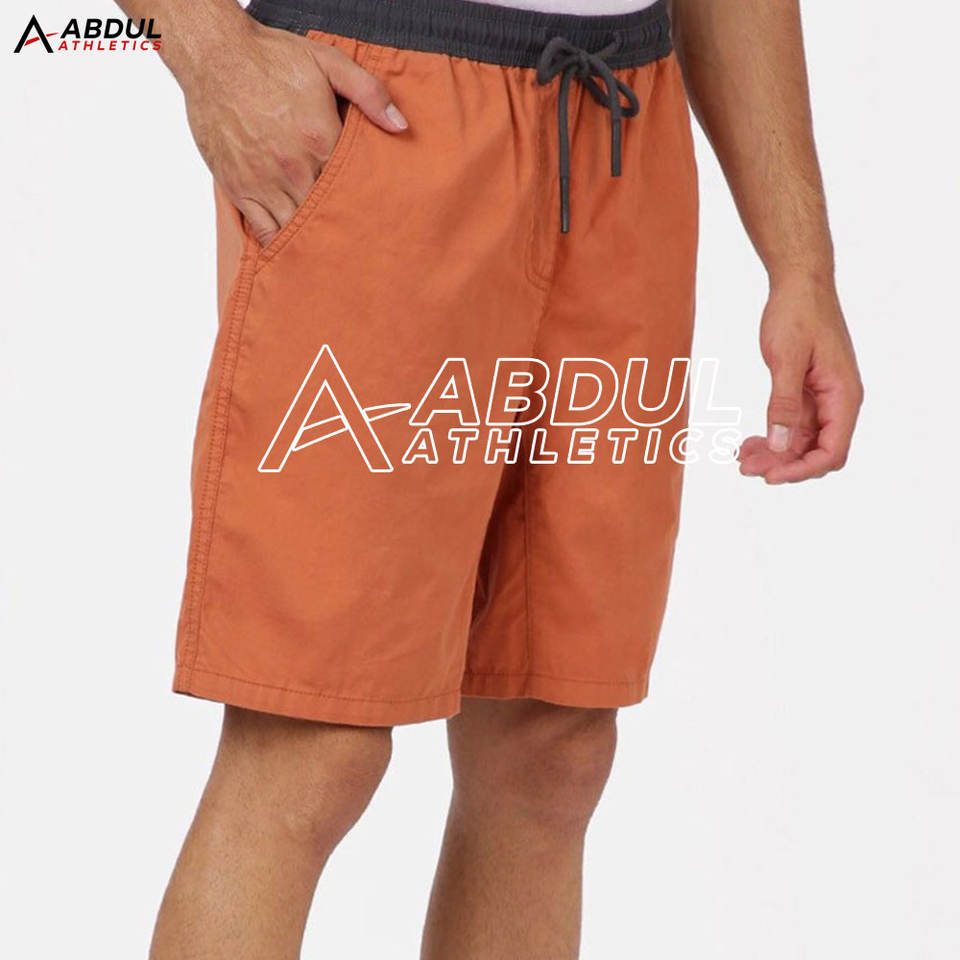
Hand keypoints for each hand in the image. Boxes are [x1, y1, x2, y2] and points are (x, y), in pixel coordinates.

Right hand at [175, 15, 406, 245]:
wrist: (215, 56)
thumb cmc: (271, 59)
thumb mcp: (329, 62)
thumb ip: (369, 93)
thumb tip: (400, 126)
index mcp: (321, 141)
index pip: (354, 187)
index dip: (366, 202)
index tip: (378, 214)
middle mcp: (295, 168)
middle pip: (328, 214)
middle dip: (344, 226)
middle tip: (361, 244)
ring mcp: (265, 181)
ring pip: (298, 227)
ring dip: (315, 240)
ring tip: (332, 252)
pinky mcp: (240, 188)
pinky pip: (263, 229)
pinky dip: (279, 244)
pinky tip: (294, 251)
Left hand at [738, 274, 862, 483]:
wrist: (799, 284)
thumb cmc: (797, 314)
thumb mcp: (786, 359)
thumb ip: (784, 404)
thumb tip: (782, 445)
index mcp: (843, 396)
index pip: (832, 451)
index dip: (802, 469)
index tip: (770, 475)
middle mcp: (838, 402)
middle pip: (816, 452)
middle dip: (784, 465)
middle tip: (745, 467)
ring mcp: (822, 399)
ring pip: (801, 443)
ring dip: (774, 454)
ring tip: (741, 459)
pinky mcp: (807, 393)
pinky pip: (792, 426)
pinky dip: (772, 437)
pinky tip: (748, 443)